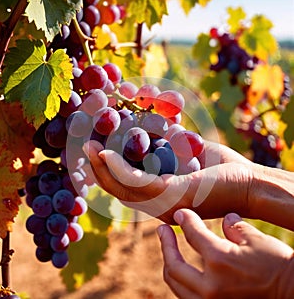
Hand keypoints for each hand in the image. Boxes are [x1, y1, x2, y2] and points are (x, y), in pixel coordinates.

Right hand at [84, 140, 254, 223]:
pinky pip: (137, 182)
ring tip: (89, 148)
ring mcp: (164, 203)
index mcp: (161, 199)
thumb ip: (170, 150)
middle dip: (98, 171)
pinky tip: (106, 152)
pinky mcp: (172, 195)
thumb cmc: (222, 171)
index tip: (96, 154)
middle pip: (119, 191)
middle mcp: (158, 206)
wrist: (251, 183)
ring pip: (122, 188)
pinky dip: (118, 168)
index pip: (127, 190)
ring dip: (102, 168)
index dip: (107, 174)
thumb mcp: (189, 157)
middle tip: (85, 148)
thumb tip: (156, 130)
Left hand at [157, 209, 293, 298]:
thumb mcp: (256, 240)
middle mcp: (210, 285)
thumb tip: (224, 219)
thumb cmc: (279, 265)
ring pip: (176, 284)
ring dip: (170, 264)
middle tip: (162, 230)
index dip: (185, 220)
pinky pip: (187, 296)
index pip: (193, 234)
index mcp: (220, 260)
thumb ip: (235, 228)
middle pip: (173, 265)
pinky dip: (181, 281)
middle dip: (165, 244)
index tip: (181, 214)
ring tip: (168, 249)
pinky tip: (183, 270)